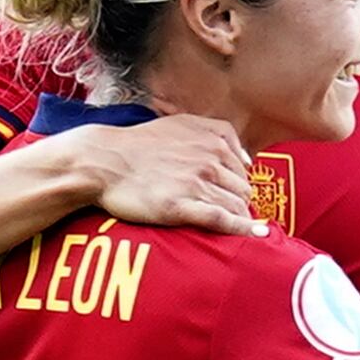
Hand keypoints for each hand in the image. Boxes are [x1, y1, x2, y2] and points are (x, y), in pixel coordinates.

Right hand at [73, 115, 257, 235]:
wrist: (104, 162)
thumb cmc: (140, 144)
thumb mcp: (182, 123)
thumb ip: (218, 133)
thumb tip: (248, 159)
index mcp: (212, 141)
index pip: (243, 170)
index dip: (237, 185)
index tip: (228, 195)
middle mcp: (209, 161)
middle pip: (243, 190)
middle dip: (238, 201)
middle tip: (223, 211)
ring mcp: (196, 185)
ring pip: (236, 205)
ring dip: (238, 217)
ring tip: (231, 226)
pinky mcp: (181, 207)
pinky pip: (222, 220)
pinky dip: (241, 229)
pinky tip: (255, 235)